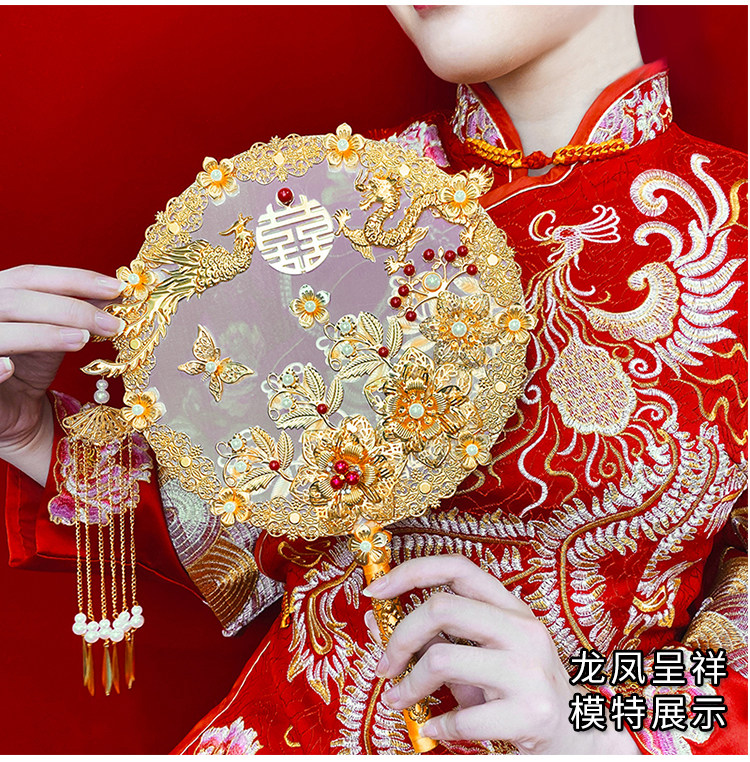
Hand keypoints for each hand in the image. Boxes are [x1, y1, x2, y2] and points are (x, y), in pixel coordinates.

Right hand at [0, 265, 123, 482]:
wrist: (11, 405)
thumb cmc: (30, 362)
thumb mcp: (58, 331)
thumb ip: (78, 312)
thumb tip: (116, 294)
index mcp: (1, 291)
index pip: (32, 276)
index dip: (75, 279)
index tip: (117, 288)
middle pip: (20, 300)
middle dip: (70, 310)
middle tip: (112, 324)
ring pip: (2, 331)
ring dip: (44, 334)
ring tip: (83, 340)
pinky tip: (11, 368)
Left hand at [363, 554, 640, 753]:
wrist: (581, 736)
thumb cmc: (520, 690)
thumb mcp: (484, 654)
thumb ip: (439, 637)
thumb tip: (377, 622)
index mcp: (511, 607)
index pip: (456, 567)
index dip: (410, 571)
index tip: (375, 590)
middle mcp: (523, 629)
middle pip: (441, 607)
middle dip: (399, 637)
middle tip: (384, 666)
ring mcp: (529, 669)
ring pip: (442, 658)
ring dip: (409, 686)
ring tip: (401, 700)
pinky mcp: (531, 712)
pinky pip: (461, 715)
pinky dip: (437, 724)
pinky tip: (436, 727)